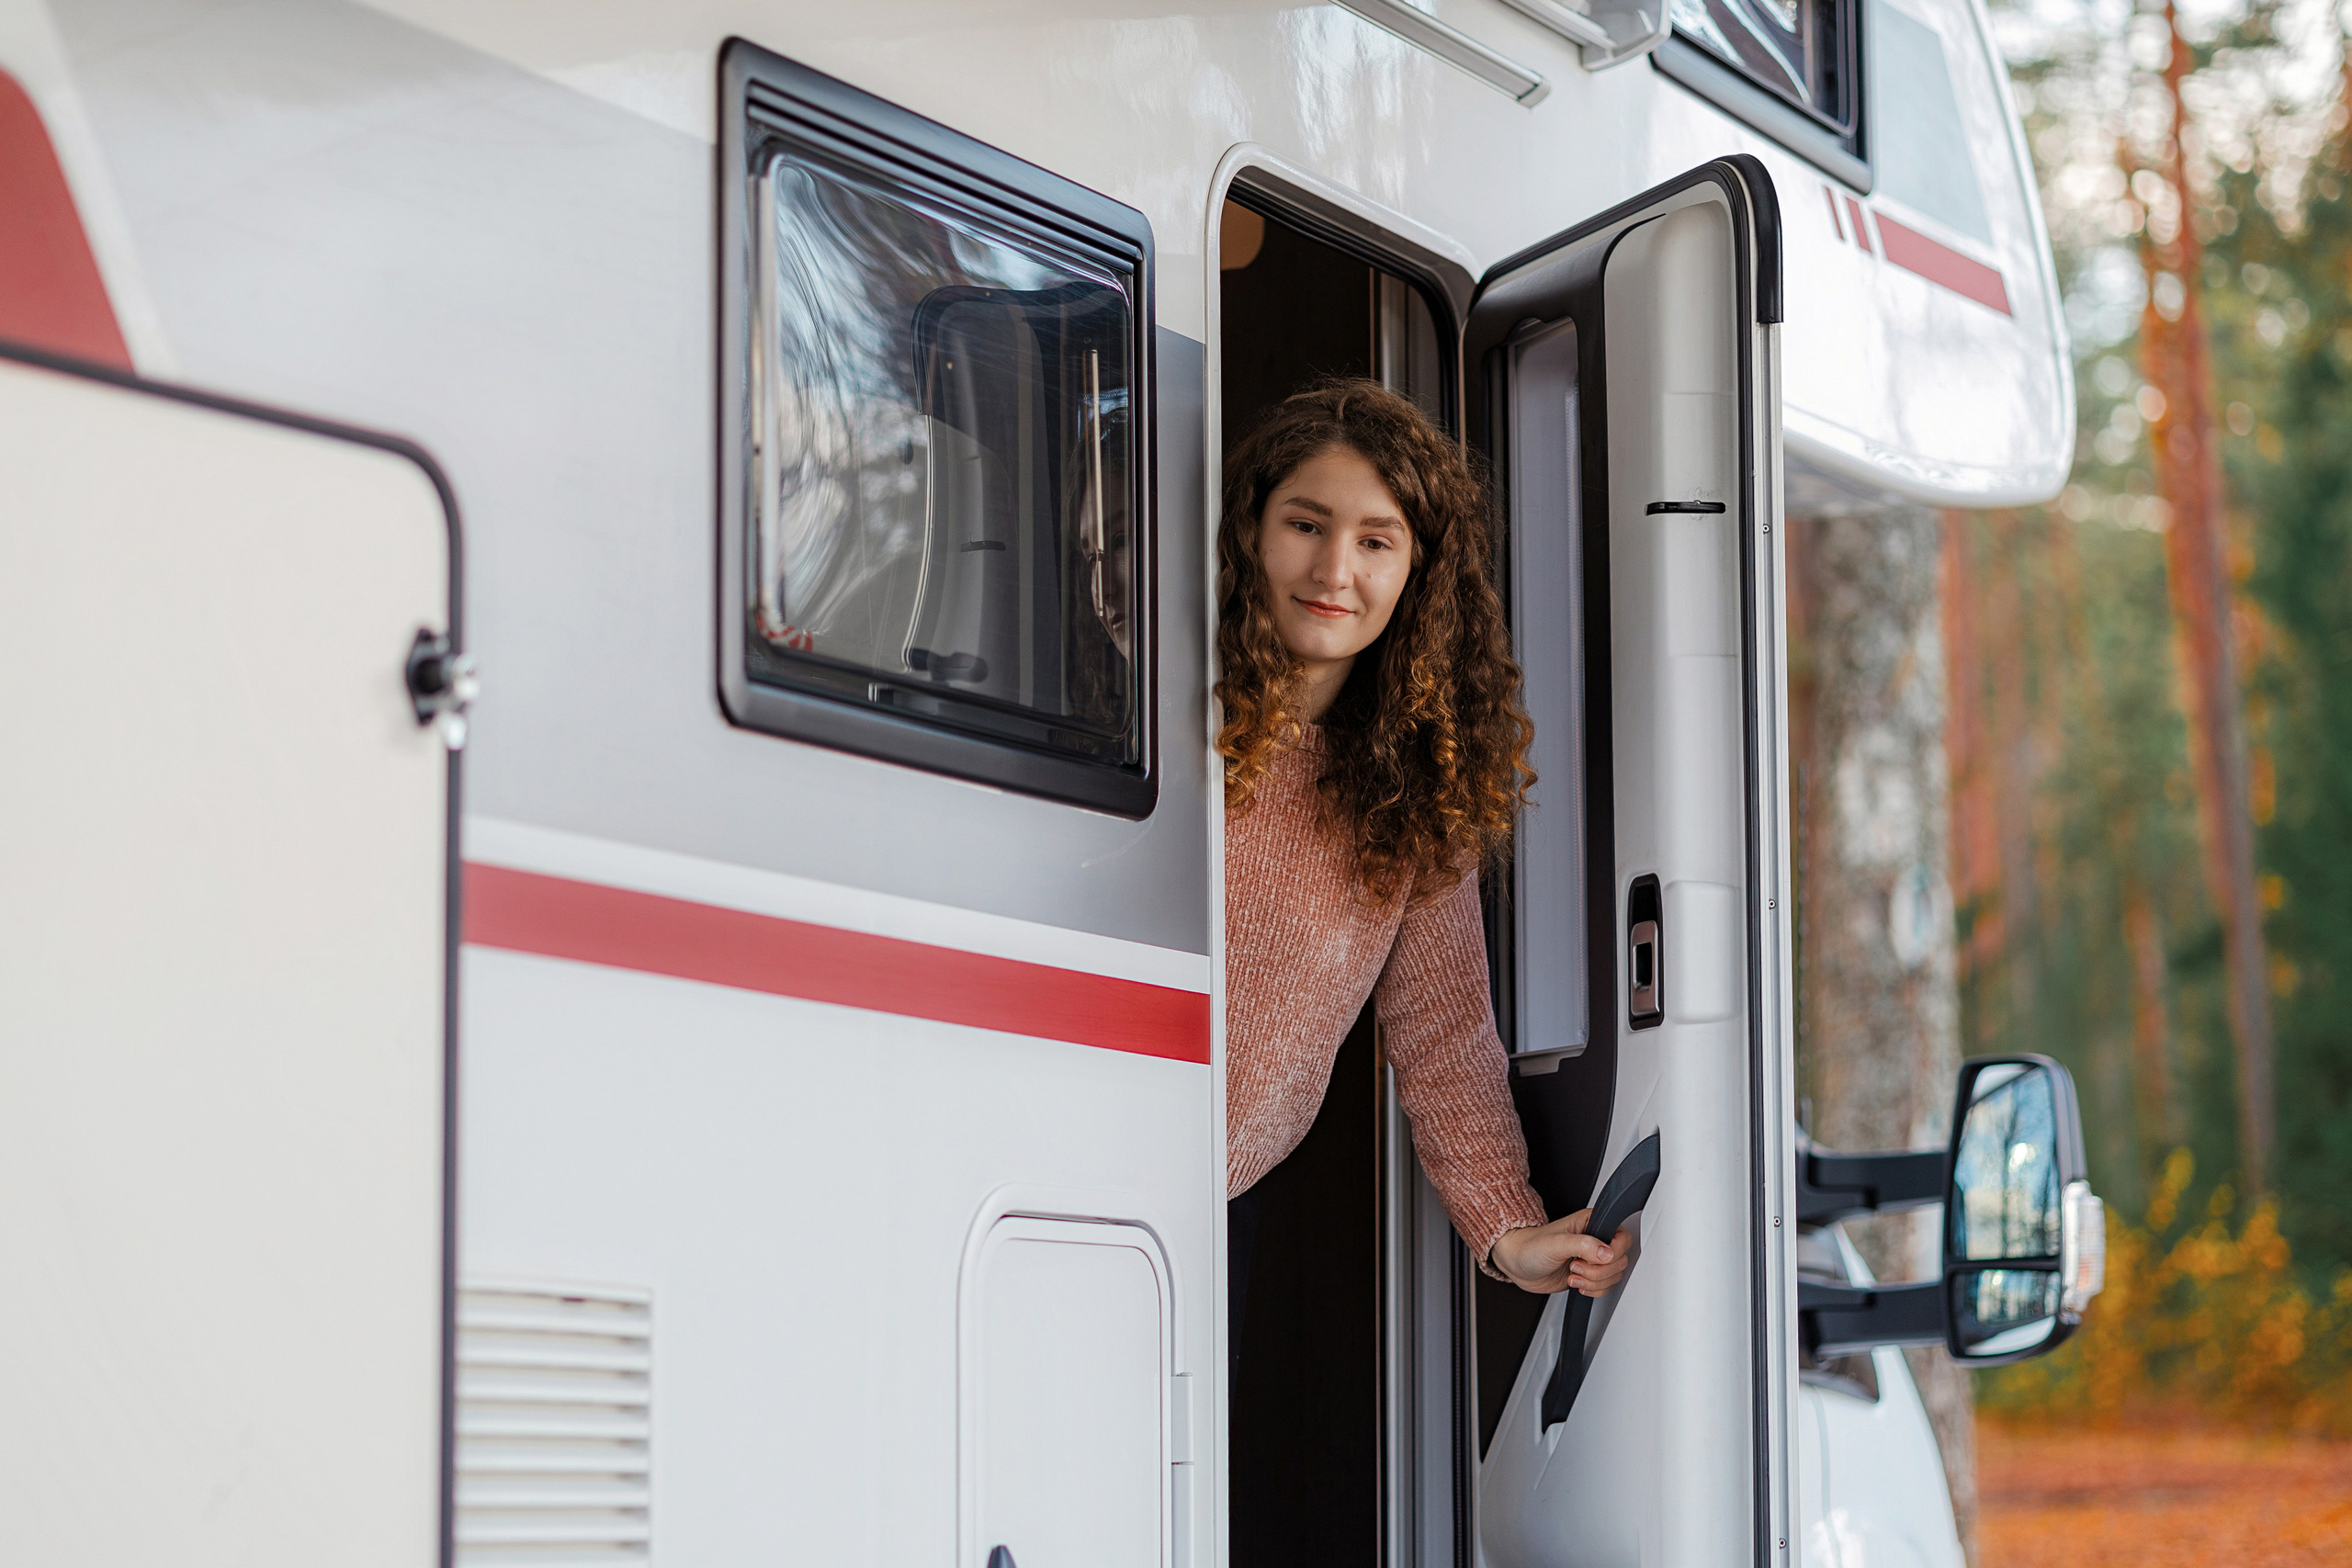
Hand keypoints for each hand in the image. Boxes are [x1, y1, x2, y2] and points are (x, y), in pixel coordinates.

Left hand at [1489, 1209, 1632, 1296]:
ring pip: (1614, 1276)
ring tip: (1572, 1274)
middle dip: (1598, 1270)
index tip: (1594, 1258)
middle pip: (1620, 1261)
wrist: (1516, 1264)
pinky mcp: (1588, 1275)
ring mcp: (1592, 1259)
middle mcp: (1595, 1240)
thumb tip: (1607, 1252)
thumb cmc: (1529, 1246)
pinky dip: (1593, 1290)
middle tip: (1575, 1266)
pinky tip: (1576, 1284)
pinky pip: (1605, 1287)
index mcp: (1591, 1223)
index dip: (1613, 1252)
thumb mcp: (1555, 1243)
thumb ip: (1582, 1245)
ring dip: (1594, 1282)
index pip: (1622, 1237)